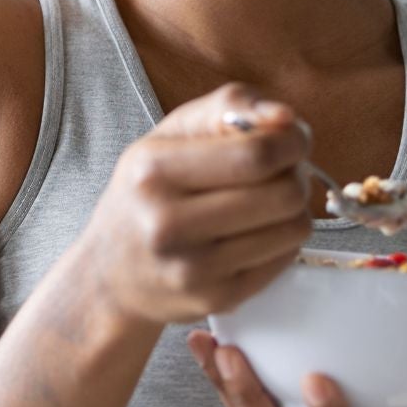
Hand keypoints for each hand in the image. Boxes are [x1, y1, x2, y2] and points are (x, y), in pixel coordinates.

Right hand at [81, 83, 314, 324]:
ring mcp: (192, 268)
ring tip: (267, 203)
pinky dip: (282, 241)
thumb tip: (286, 118)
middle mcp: (167, 222)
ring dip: (294, 209)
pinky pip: (284, 260)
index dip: (292, 141)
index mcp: (153, 170)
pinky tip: (255, 233)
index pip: (256, 154)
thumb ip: (229, 108)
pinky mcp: (215, 298)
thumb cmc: (147, 192)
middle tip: (283, 171)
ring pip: (292, 228)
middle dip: (296, 174)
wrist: (109, 272)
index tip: (292, 138)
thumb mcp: (170, 135)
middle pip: (282, 194)